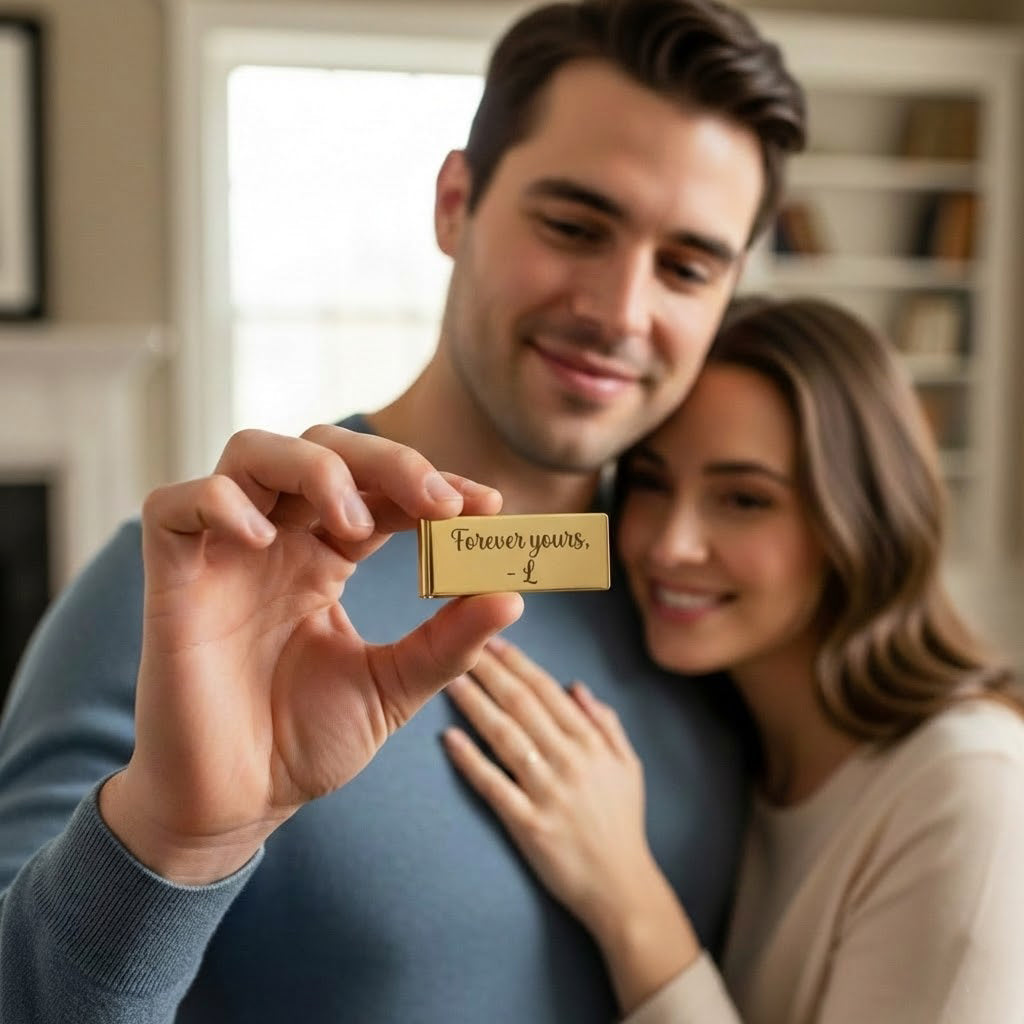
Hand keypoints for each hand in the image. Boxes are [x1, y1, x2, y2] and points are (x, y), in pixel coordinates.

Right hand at [101, 426, 522, 883]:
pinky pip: (174, 506)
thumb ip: (448, 642)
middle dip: (388, 462)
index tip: (489, 507)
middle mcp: (278, 540)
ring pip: (254, 452)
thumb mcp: (393, 688)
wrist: (237, 805)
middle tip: (440, 503)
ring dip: (316, 469)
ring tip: (357, 521)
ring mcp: (224, 553)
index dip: (433, 486)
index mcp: (327, 556)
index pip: (381, 490)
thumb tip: (512, 594)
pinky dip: (220, 503)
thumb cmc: (305, 742)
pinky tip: (266, 541)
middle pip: (324, 449)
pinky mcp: (172, 578)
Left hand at [442, 638, 699, 1011]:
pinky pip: (493, 787)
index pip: (547, 691)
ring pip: (505, 737)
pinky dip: (470, 761)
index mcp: (591, 744)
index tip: (492, 639)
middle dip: (490, 671)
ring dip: (475, 705)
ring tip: (449, 679)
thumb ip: (605, 723)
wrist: (622, 888)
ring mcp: (549, 793)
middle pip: (521, 705)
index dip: (517, 663)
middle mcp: (570, 762)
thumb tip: (576, 687)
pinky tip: (448, 740)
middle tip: (461, 645)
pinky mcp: (529, 826)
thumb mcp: (628, 767)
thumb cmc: (622, 824)